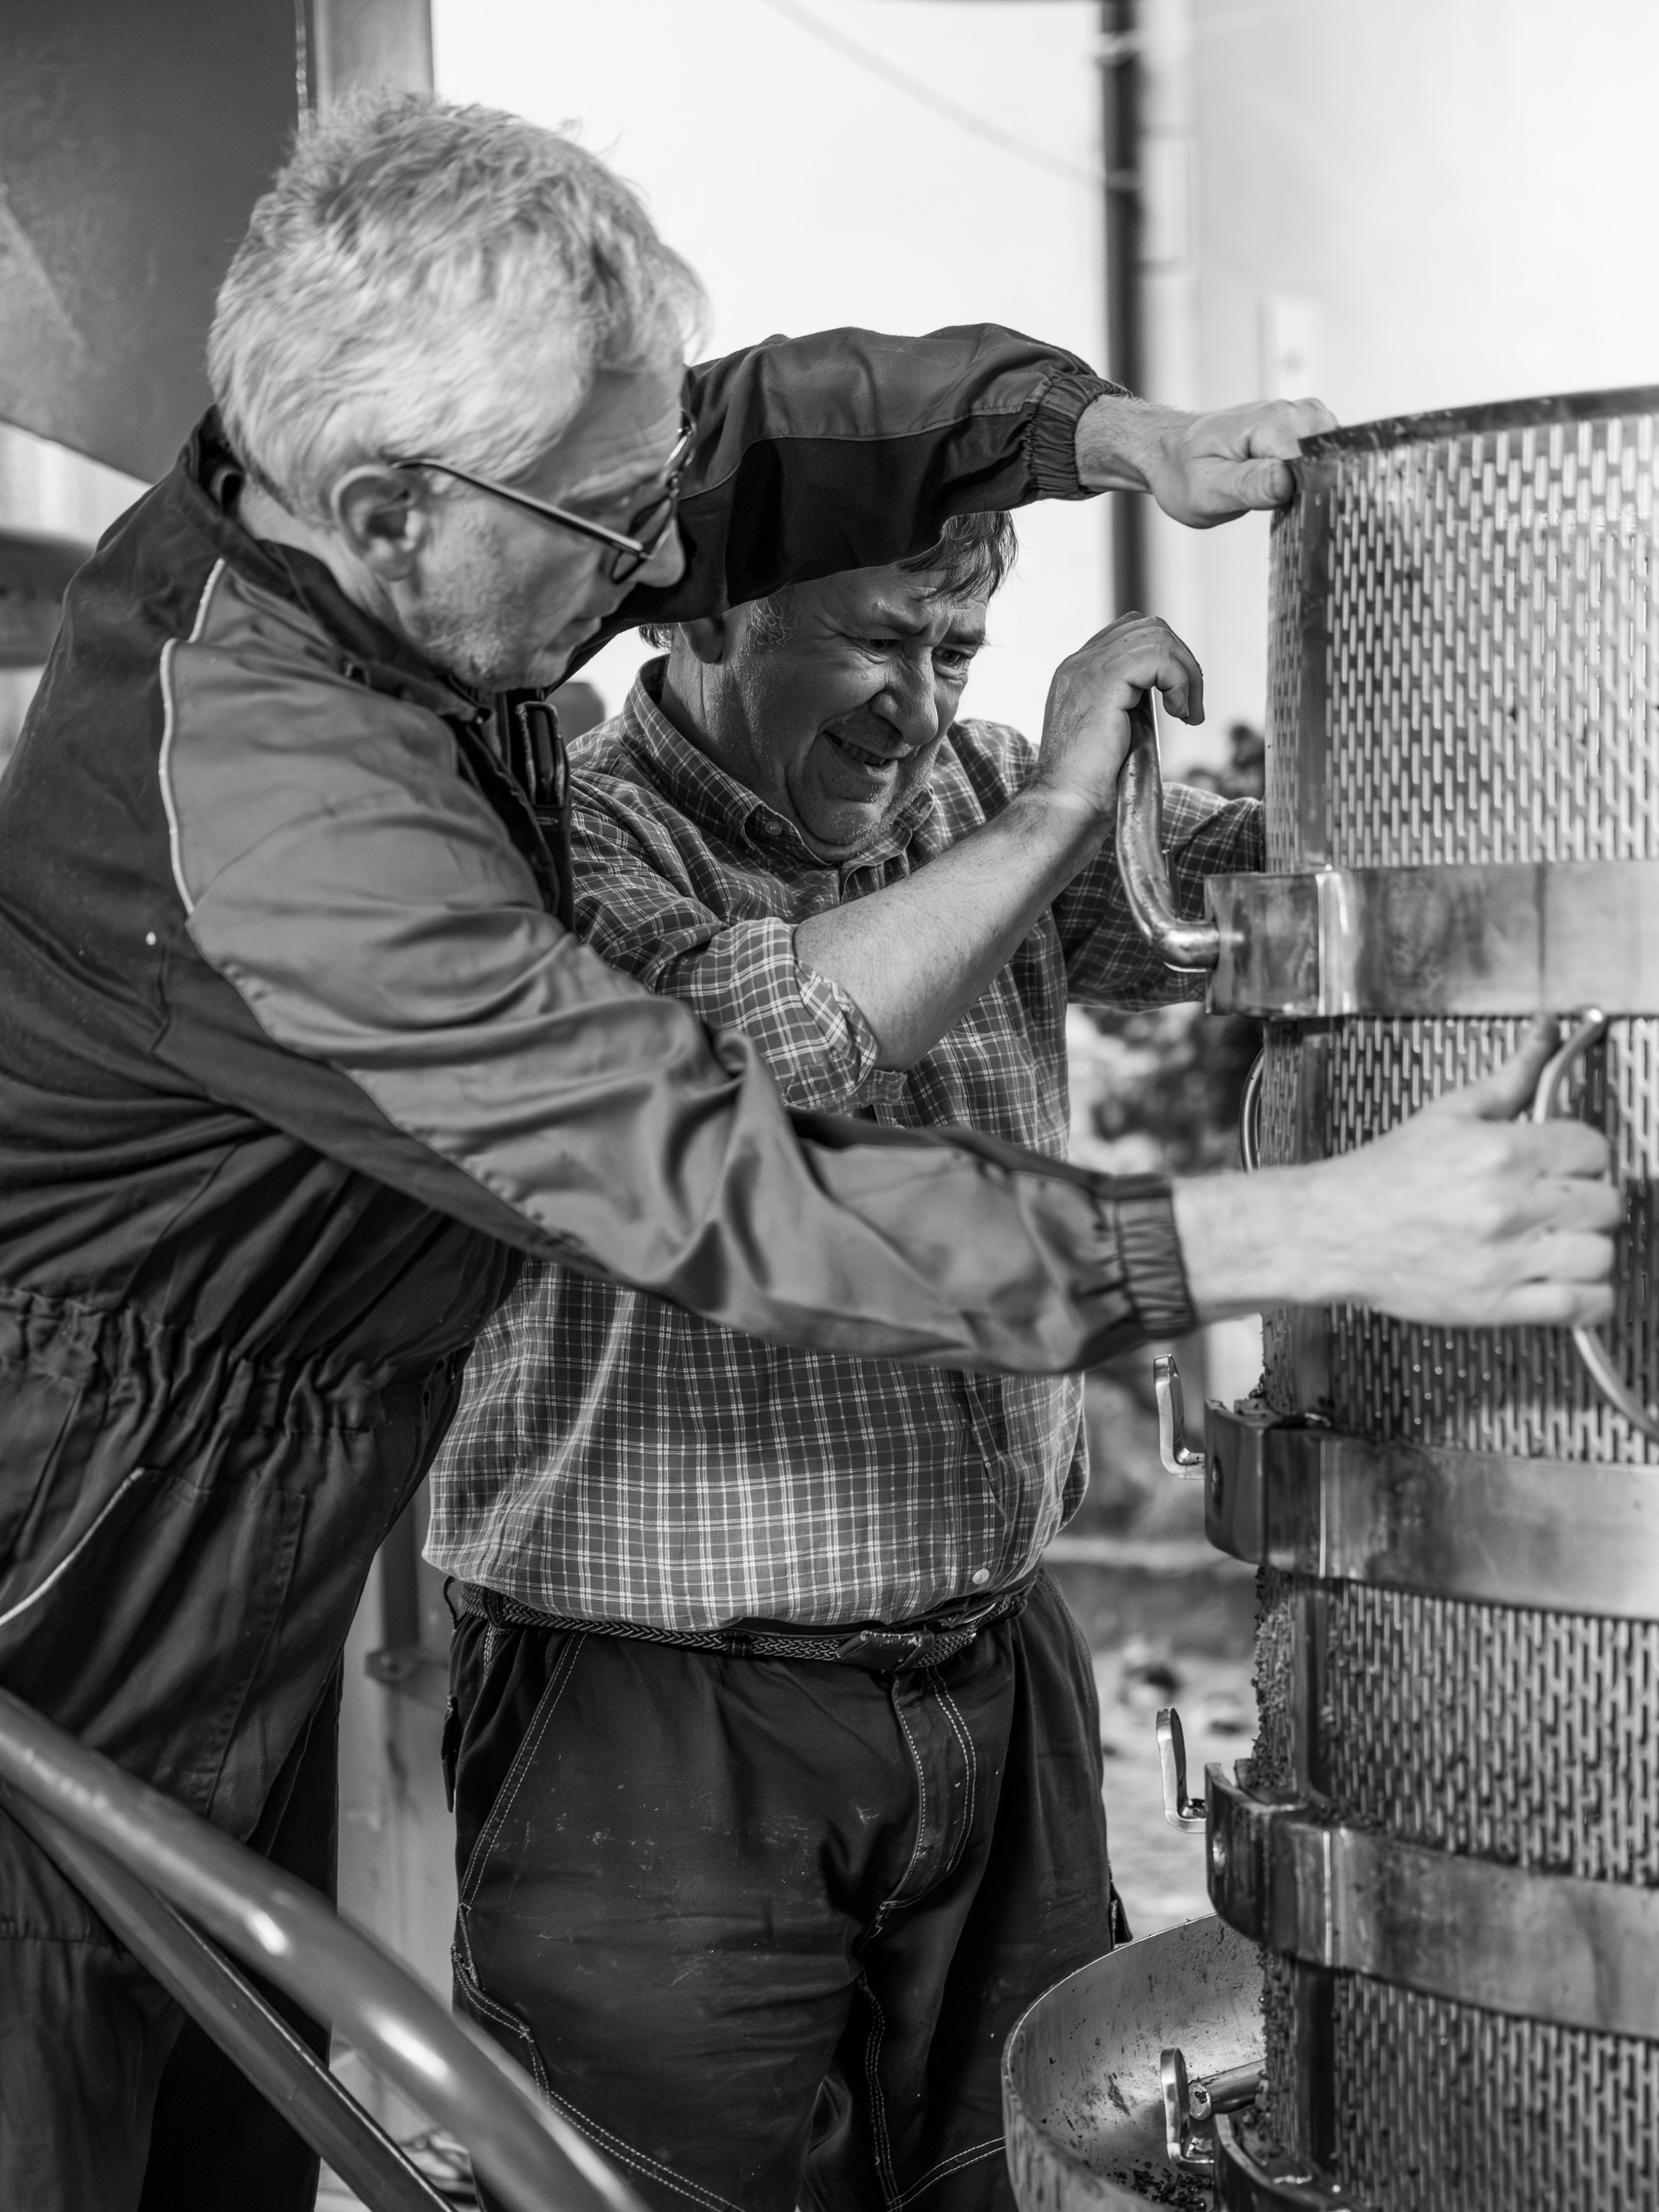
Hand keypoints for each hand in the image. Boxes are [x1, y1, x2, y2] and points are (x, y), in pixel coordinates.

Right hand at [1030, 612, 1203, 825]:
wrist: (1065, 804)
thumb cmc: (1087, 785)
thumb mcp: (1110, 732)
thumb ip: (1127, 704)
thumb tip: (1165, 693)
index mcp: (1077, 672)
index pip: (1130, 633)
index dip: (1165, 659)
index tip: (1177, 701)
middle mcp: (1079, 663)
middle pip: (1149, 627)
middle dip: (1182, 662)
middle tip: (1190, 706)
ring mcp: (1088, 668)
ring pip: (1158, 637)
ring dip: (1187, 674)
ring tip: (1187, 713)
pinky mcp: (1104, 681)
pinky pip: (1159, 657)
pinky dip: (1181, 682)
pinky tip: (1179, 714)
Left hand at [1076, 395, 1338, 527]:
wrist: (1171, 453)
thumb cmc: (1183, 473)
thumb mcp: (1208, 491)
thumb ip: (1250, 485)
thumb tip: (1287, 481)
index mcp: (1271, 423)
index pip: (1315, 461)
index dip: (1307, 492)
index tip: (1288, 510)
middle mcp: (1293, 412)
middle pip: (1329, 458)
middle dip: (1312, 488)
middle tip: (1276, 506)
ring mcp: (1301, 417)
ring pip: (1331, 457)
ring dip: (1311, 483)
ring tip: (1275, 497)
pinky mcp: (1303, 428)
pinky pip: (1323, 455)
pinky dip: (1311, 476)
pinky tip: (1286, 489)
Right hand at [1175, 1021, 1619, 1327]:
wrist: (1331, 1232)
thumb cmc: (1381, 1178)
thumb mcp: (1447, 1114)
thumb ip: (1510, 1078)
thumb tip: (1545, 1033)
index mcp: (1500, 1151)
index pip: (1593, 1148)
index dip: (1583, 1155)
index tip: (1567, 1165)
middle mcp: (1507, 1205)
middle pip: (1605, 1202)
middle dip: (1587, 1200)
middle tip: (1561, 1203)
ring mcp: (1505, 1259)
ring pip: (1600, 1254)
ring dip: (1588, 1248)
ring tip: (1562, 1244)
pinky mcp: (1496, 1305)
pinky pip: (1580, 1307)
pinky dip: (1589, 1301)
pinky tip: (1569, 1285)